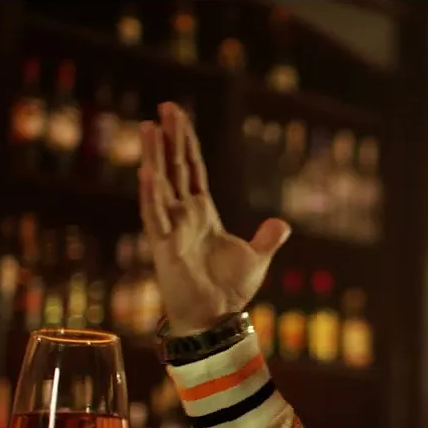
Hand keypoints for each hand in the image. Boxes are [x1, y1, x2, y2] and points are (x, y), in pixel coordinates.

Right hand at [138, 102, 289, 335]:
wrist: (217, 320)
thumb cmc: (229, 291)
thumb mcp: (257, 258)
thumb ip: (267, 239)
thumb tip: (281, 224)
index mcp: (202, 214)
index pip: (192, 170)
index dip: (185, 143)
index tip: (175, 117)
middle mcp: (183, 216)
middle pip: (174, 168)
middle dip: (168, 138)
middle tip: (164, 107)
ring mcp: (172, 229)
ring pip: (160, 185)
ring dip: (154, 156)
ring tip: (147, 127)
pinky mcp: (165, 246)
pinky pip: (155, 215)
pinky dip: (150, 194)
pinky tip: (146, 171)